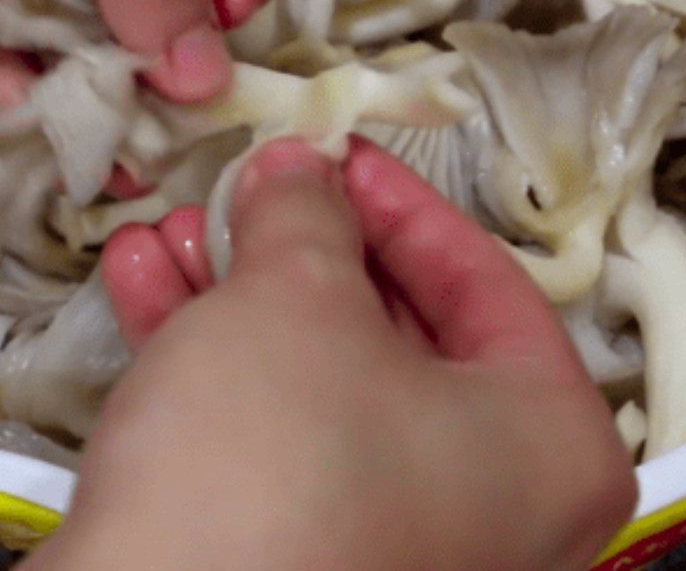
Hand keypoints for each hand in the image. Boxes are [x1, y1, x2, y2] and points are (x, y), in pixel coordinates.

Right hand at [21, 138, 635, 570]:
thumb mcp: (298, 299)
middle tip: (250, 189)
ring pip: (313, 369)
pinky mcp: (297, 550)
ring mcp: (389, 533)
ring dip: (235, 290)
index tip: (339, 153)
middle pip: (390, 325)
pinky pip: (266, 424)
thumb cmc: (274, 455)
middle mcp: (485, 500)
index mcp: (543, 441)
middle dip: (300, 246)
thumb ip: (308, 214)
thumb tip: (298, 170)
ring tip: (174, 229)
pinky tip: (143, 281)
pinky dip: (206, 351)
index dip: (401, 202)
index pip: (483, 279)